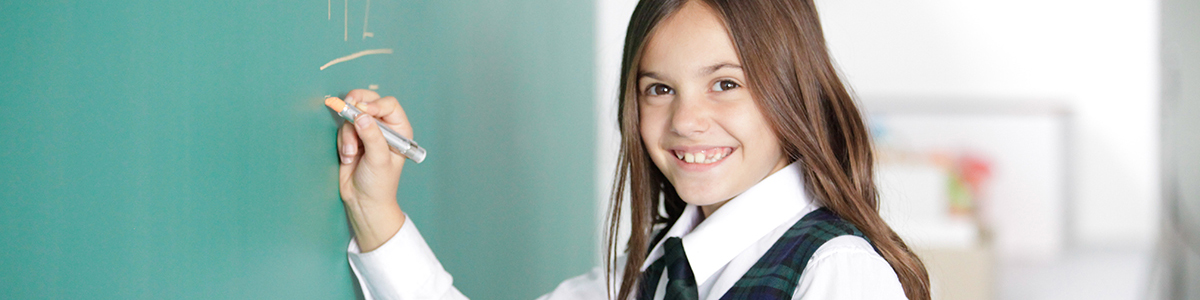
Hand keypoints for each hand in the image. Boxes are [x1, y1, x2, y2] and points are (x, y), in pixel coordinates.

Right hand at [336, 89, 411, 251]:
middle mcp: (384, 127)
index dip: (375, 104)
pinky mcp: (352, 138)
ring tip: (352, 154)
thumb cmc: (379, 184)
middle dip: (356, 105)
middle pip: (369, 101)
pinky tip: (348, 157)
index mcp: (399, 130)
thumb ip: (372, 136)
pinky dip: (342, 142)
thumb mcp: (379, 159)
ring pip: (352, 117)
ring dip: (348, 135)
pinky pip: (342, 129)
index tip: (362, 112)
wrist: (363, 201)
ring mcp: (366, 131)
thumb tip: (361, 115)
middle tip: (346, 107)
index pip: (388, 105)